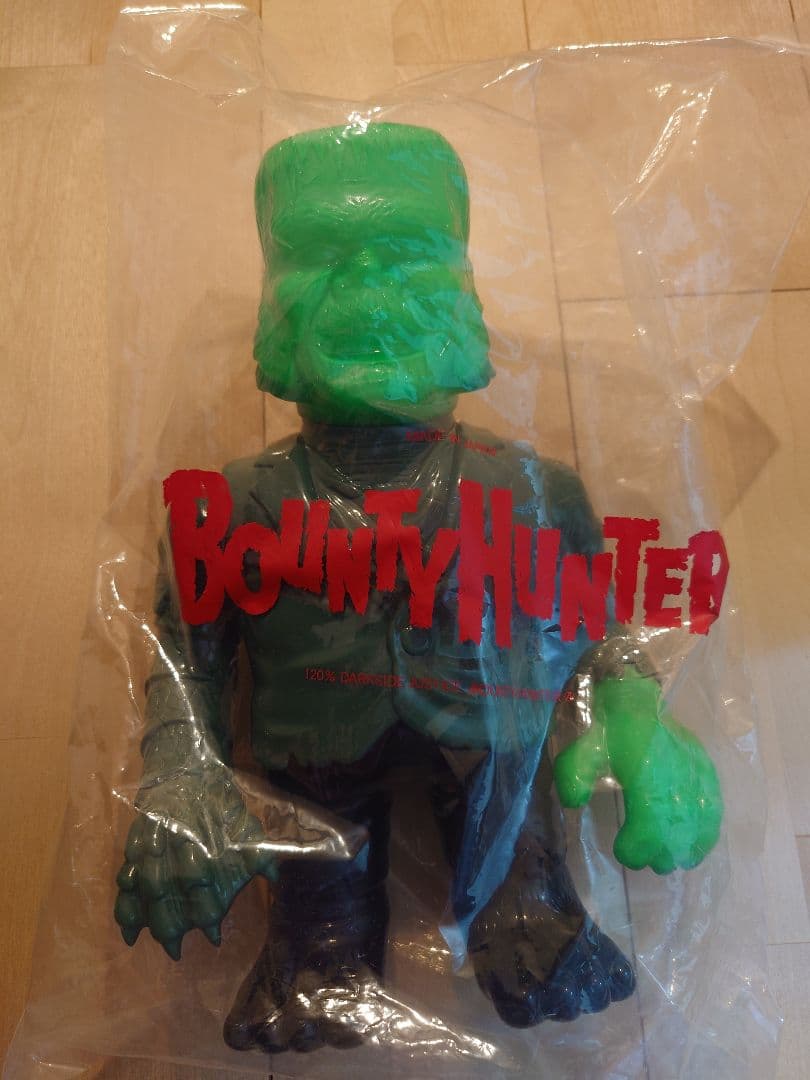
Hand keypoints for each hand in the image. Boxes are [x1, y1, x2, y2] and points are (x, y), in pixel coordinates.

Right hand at [114, 763, 275, 958]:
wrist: (182, 764)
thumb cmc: (216, 795)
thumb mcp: (242, 818)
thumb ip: (256, 849)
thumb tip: (275, 877)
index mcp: (198, 840)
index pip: (200, 885)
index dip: (207, 913)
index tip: (213, 937)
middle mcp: (170, 847)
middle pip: (167, 895)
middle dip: (172, 927)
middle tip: (177, 952)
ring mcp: (148, 846)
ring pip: (142, 890)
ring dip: (146, 921)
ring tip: (153, 945)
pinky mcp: (134, 844)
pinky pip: (125, 879)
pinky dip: (124, 905)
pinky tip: (127, 930)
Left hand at [553, 670, 721, 873]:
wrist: (634, 693)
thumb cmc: (605, 725)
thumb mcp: (580, 748)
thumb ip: (574, 776)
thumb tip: (573, 804)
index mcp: (646, 772)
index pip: (651, 823)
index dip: (638, 846)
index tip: (622, 852)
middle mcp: (676, 774)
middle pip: (679, 829)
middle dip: (663, 853)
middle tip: (649, 862)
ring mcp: (695, 770)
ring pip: (701, 821)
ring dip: (688, 846)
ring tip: (673, 860)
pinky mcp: (705, 767)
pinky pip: (714, 805)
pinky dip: (708, 830)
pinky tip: (697, 844)